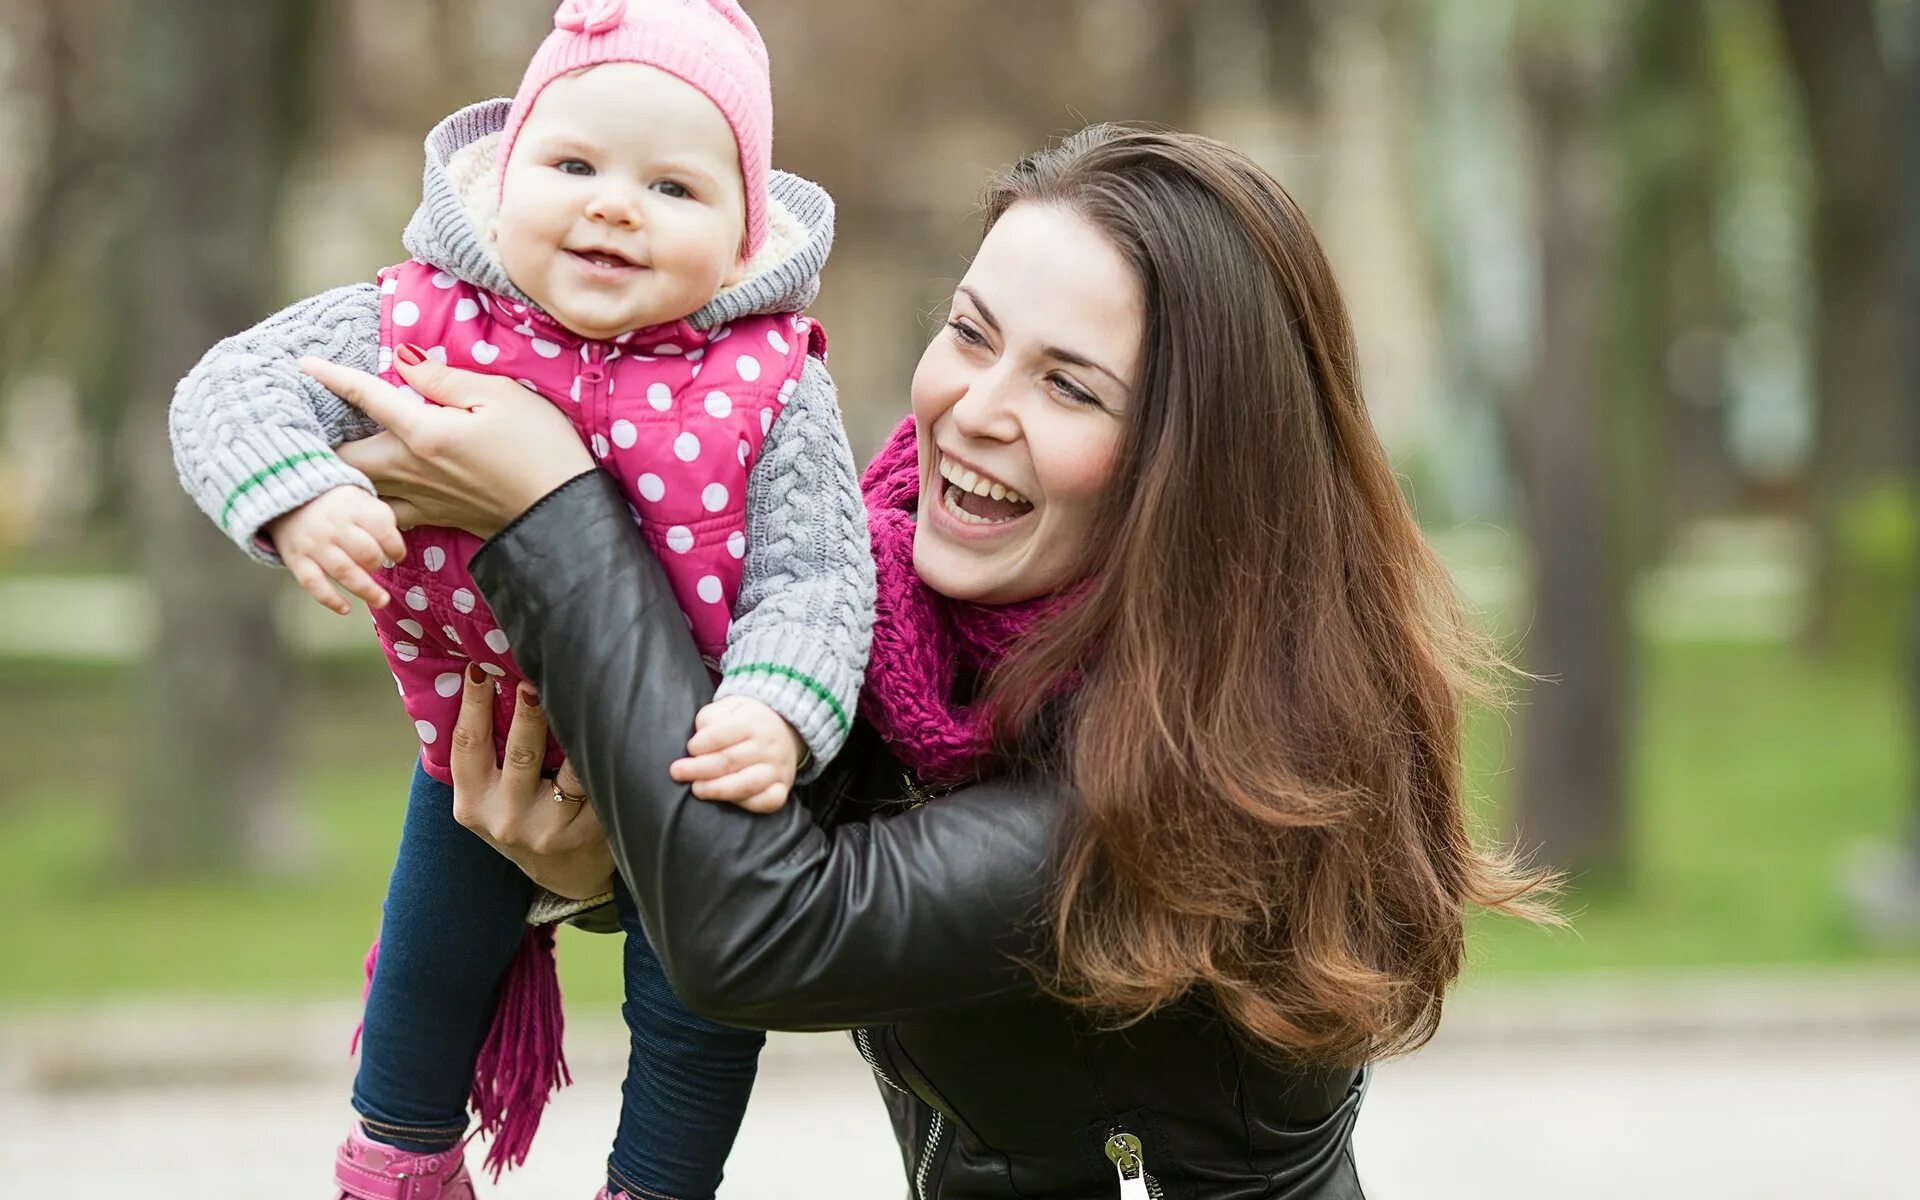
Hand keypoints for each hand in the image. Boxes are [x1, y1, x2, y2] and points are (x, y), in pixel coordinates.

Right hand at [265, 486, 406, 614]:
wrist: (288, 502)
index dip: (395, 547)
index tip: (397, 556)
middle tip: (380, 568)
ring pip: (344, 572)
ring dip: (366, 590)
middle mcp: (333, 526)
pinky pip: (314, 584)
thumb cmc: (334, 505)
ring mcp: (314, 545)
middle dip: (378, 565)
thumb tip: (395, 548)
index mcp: (352, 507)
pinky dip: (331, 599)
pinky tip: (346, 609)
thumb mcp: (359, 498)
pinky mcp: (296, 560)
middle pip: (366, 552)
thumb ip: (379, 517)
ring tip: (381, 600)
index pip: (382, 530)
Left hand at [300, 349, 593, 538]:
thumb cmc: (541, 447)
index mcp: (425, 432)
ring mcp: (421, 499)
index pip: (367, 397)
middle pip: (344, 457)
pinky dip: (364, 508)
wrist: (563, 511)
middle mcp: (412, 469)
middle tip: (301, 424)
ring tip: (320, 462)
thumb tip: (402, 361)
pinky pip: (384, 516)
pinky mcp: (436, 519)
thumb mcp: (500, 396)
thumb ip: (445, 380)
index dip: (333, 377)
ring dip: (335, 477)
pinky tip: (363, 499)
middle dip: (316, 441)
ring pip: (358, 491)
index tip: (302, 364)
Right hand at [449, 666, 614, 900]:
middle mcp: (507, 820)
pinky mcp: (588, 832)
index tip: (479, 667)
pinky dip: (604, 754)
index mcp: (472, 805)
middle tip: (534, 673)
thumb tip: (481, 677)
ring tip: (583, 688)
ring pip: (568, 768)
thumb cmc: (523, 818)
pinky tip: (615, 725)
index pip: (467, 745)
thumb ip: (484, 754)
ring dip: (575, 726)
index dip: (472, 705)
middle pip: (521, 752)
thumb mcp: (489, 797)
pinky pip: (597, 782)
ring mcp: (549, 829)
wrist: (565, 875)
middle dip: (529, 710)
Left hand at [669, 695, 804, 813]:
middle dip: (697, 769)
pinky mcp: (784, 786)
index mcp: (752, 721)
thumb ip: (709, 720)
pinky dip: (748, 805)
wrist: (785, 726)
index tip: (689, 749)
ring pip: (746, 785)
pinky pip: (768, 802)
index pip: (717, 736)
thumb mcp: (727, 707)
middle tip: (677, 773)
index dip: (697, 746)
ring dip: (716, 790)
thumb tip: (696, 746)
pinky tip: (728, 801)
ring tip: (697, 789)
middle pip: (728, 762)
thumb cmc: (746, 719)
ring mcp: (778, 768)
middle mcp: (768, 745)